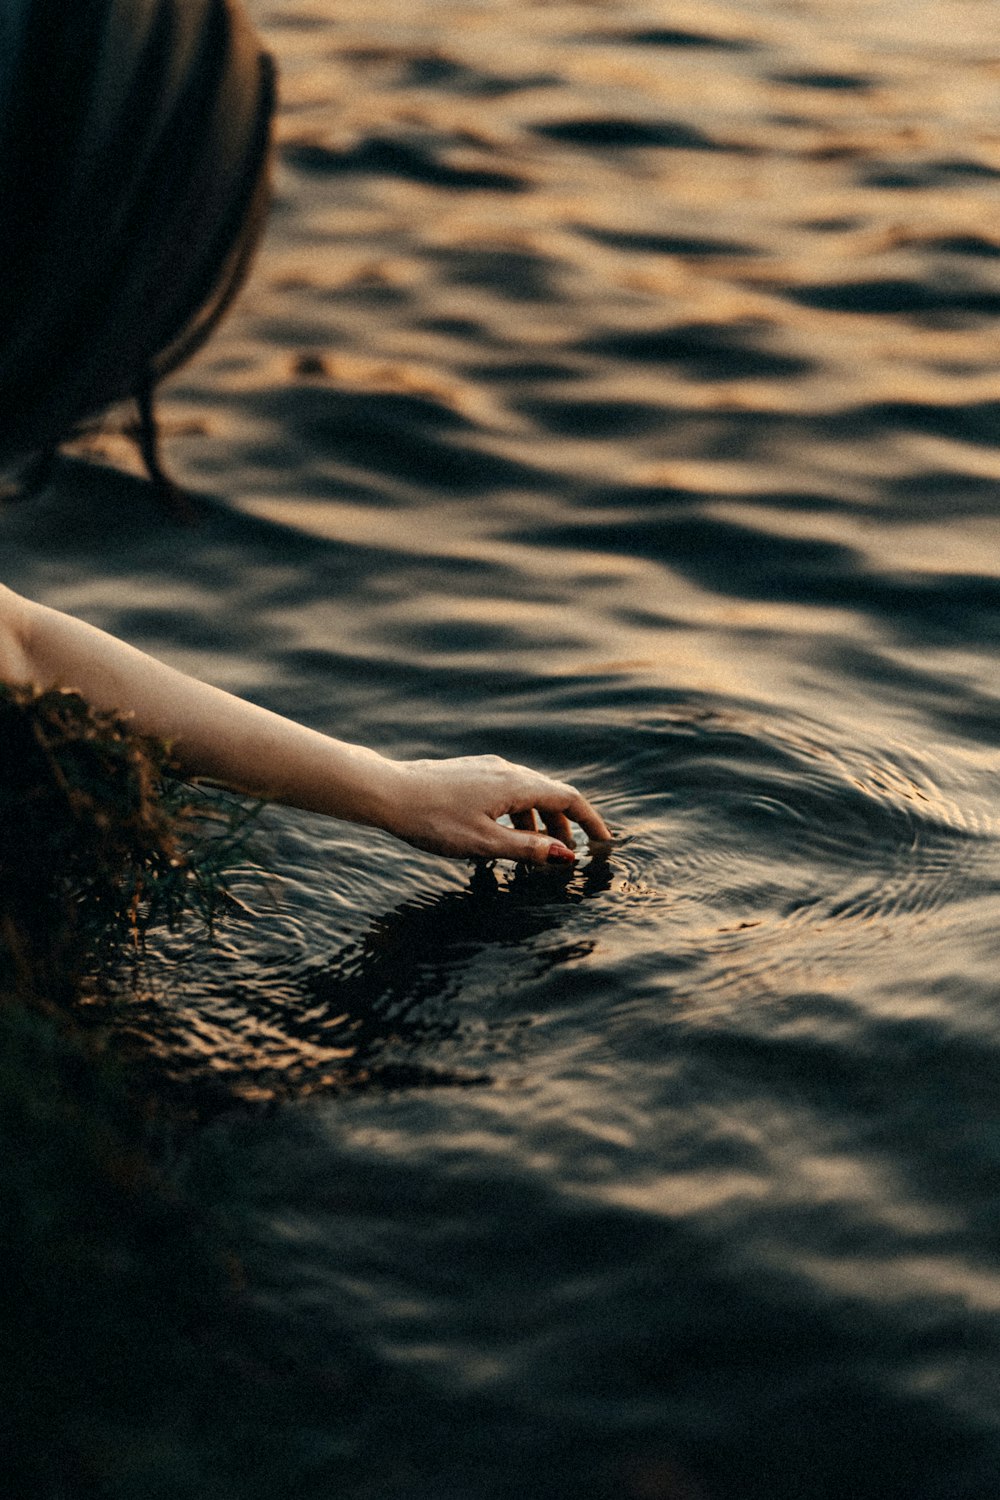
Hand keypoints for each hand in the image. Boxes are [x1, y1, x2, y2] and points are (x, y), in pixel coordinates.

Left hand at [380, 755, 611, 863]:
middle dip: (563, 826)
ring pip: (525, 795)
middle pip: (548, 795)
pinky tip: (499, 837)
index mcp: (516, 785)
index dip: (590, 821)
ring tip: (531, 853)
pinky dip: (514, 815)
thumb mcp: (484, 843)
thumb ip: (527, 849)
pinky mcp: (469, 774)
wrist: (388, 793)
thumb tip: (565, 854)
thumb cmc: (433, 820)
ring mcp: (486, 769)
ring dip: (536, 824)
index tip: (604, 843)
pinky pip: (505, 794)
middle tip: (567, 855)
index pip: (568, 798)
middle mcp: (506, 770)